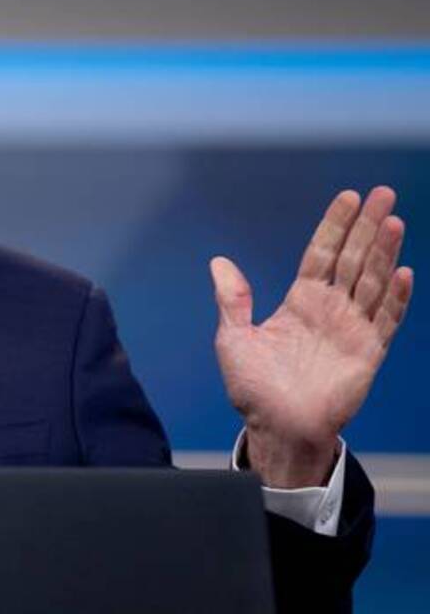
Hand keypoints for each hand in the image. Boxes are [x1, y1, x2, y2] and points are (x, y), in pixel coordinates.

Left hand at [210, 186, 413, 487]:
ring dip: (384, 252)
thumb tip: (218, 261)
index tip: (348, 197)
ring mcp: (351, 328)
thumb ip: (233, 300)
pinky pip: (386, 320)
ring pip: (372, 281)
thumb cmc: (253, 388)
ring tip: (393, 221)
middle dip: (367, 226)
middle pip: (353, 258)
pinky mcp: (367, 353)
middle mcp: (330, 309)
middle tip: (383, 194)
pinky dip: (395, 297)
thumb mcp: (234, 339)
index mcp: (300, 301)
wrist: (276, 428)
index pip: (321, 253)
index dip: (335, 225)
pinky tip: (403, 272)